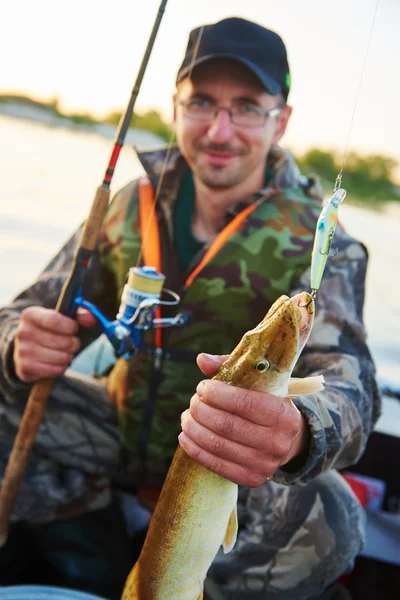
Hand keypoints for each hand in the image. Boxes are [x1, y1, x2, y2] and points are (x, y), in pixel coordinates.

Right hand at [13, 306, 95, 382]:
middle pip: (62, 341)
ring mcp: (22, 351)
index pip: (54, 320)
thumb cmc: (49, 331)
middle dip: (74, 343)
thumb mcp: (61, 318)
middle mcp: (23, 332)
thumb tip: (91, 316)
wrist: (27, 349)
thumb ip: (80, 315)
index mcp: (31, 315)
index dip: (70, 326)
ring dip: (68, 356)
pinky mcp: (25, 368)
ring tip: (64, 352)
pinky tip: (57, 362)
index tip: (74, 328)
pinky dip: (61, 368)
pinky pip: (55, 370)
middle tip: (72, 343)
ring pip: (61, 357)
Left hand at [179, 353, 309, 486]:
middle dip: (201, 410)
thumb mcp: (258, 384)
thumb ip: (231, 367)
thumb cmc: (266, 404)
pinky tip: (185, 436)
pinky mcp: (251, 479)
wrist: (287, 441)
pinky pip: (215, 464)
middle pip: (226, 425)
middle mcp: (277, 442)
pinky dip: (195, 449)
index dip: (217, 394)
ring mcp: (265, 464)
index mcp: (284, 414)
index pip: (244, 403)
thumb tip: (201, 360)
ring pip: (217, 444)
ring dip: (193, 428)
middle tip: (193, 401)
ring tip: (186, 416)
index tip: (202, 387)